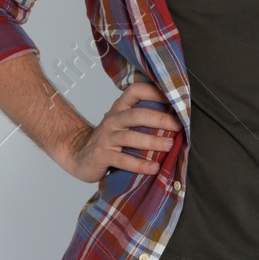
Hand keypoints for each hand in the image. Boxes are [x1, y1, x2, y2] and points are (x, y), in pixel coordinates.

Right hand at [61, 80, 180, 182]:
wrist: (79, 155)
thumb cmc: (110, 139)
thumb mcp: (124, 123)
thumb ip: (144, 118)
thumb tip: (179, 117)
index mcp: (121, 108)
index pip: (135, 91)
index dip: (154, 91)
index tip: (174, 98)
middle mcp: (113, 120)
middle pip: (136, 115)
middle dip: (159, 119)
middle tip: (178, 126)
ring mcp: (106, 137)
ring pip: (130, 137)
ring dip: (151, 141)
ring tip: (169, 146)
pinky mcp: (102, 155)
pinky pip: (122, 160)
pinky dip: (139, 164)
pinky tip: (153, 168)